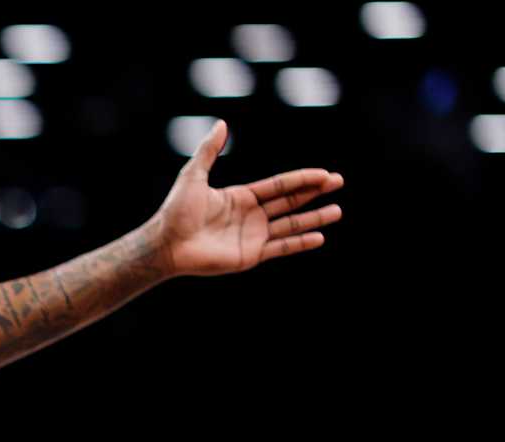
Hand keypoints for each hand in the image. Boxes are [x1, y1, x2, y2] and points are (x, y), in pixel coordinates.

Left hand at [149, 120, 343, 275]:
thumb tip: (221, 123)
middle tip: (338, 182)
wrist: (166, 244)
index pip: (279, 185)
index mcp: (241, 197)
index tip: (324, 173)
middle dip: (314, 192)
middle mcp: (250, 216)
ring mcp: (252, 236)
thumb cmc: (176, 211)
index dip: (302, 179)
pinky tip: (319, 237)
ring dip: (314, 218)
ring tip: (337, 211)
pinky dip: (299, 243)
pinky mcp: (249, 255)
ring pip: (290, 225)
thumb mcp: (193, 175)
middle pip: (289, 202)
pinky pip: (280, 248)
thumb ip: (209, 151)